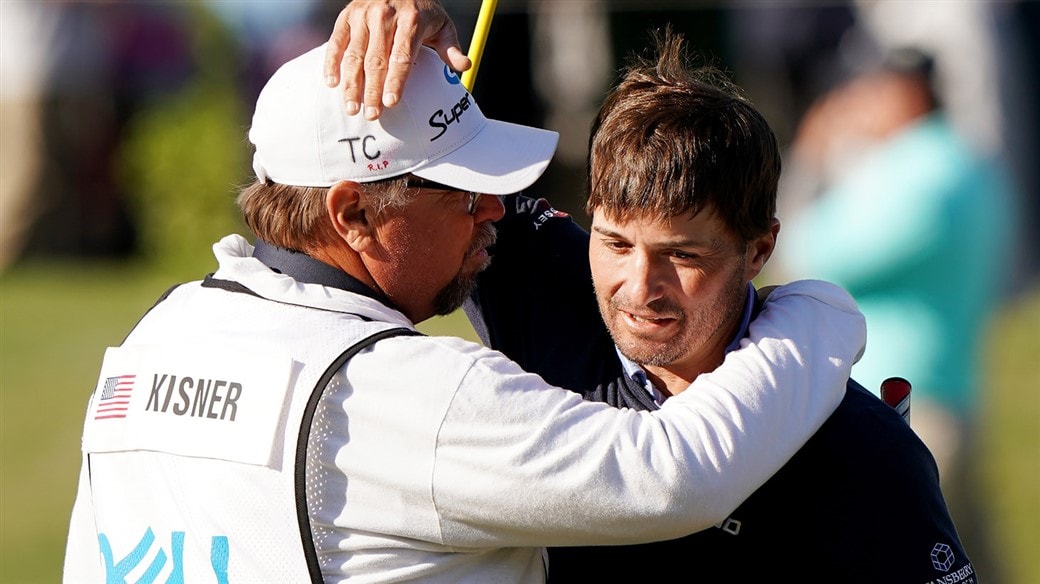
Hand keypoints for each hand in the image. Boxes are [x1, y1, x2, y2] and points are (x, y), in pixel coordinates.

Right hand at [325, 0, 471, 119]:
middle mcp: (384, 15)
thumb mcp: (442, 24)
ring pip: (354, 55)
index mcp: (411, 20)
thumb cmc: (422, 11)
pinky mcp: (347, 16)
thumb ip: (450, 47)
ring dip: (351, 84)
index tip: (391, 102)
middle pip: (376, 60)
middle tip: (371, 115)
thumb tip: (463, 66)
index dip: (396, 80)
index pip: (402, 55)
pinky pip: (336, 42)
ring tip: (351, 107)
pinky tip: (332, 83)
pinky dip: (332, 63)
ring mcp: (363, 16)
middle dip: (372, 90)